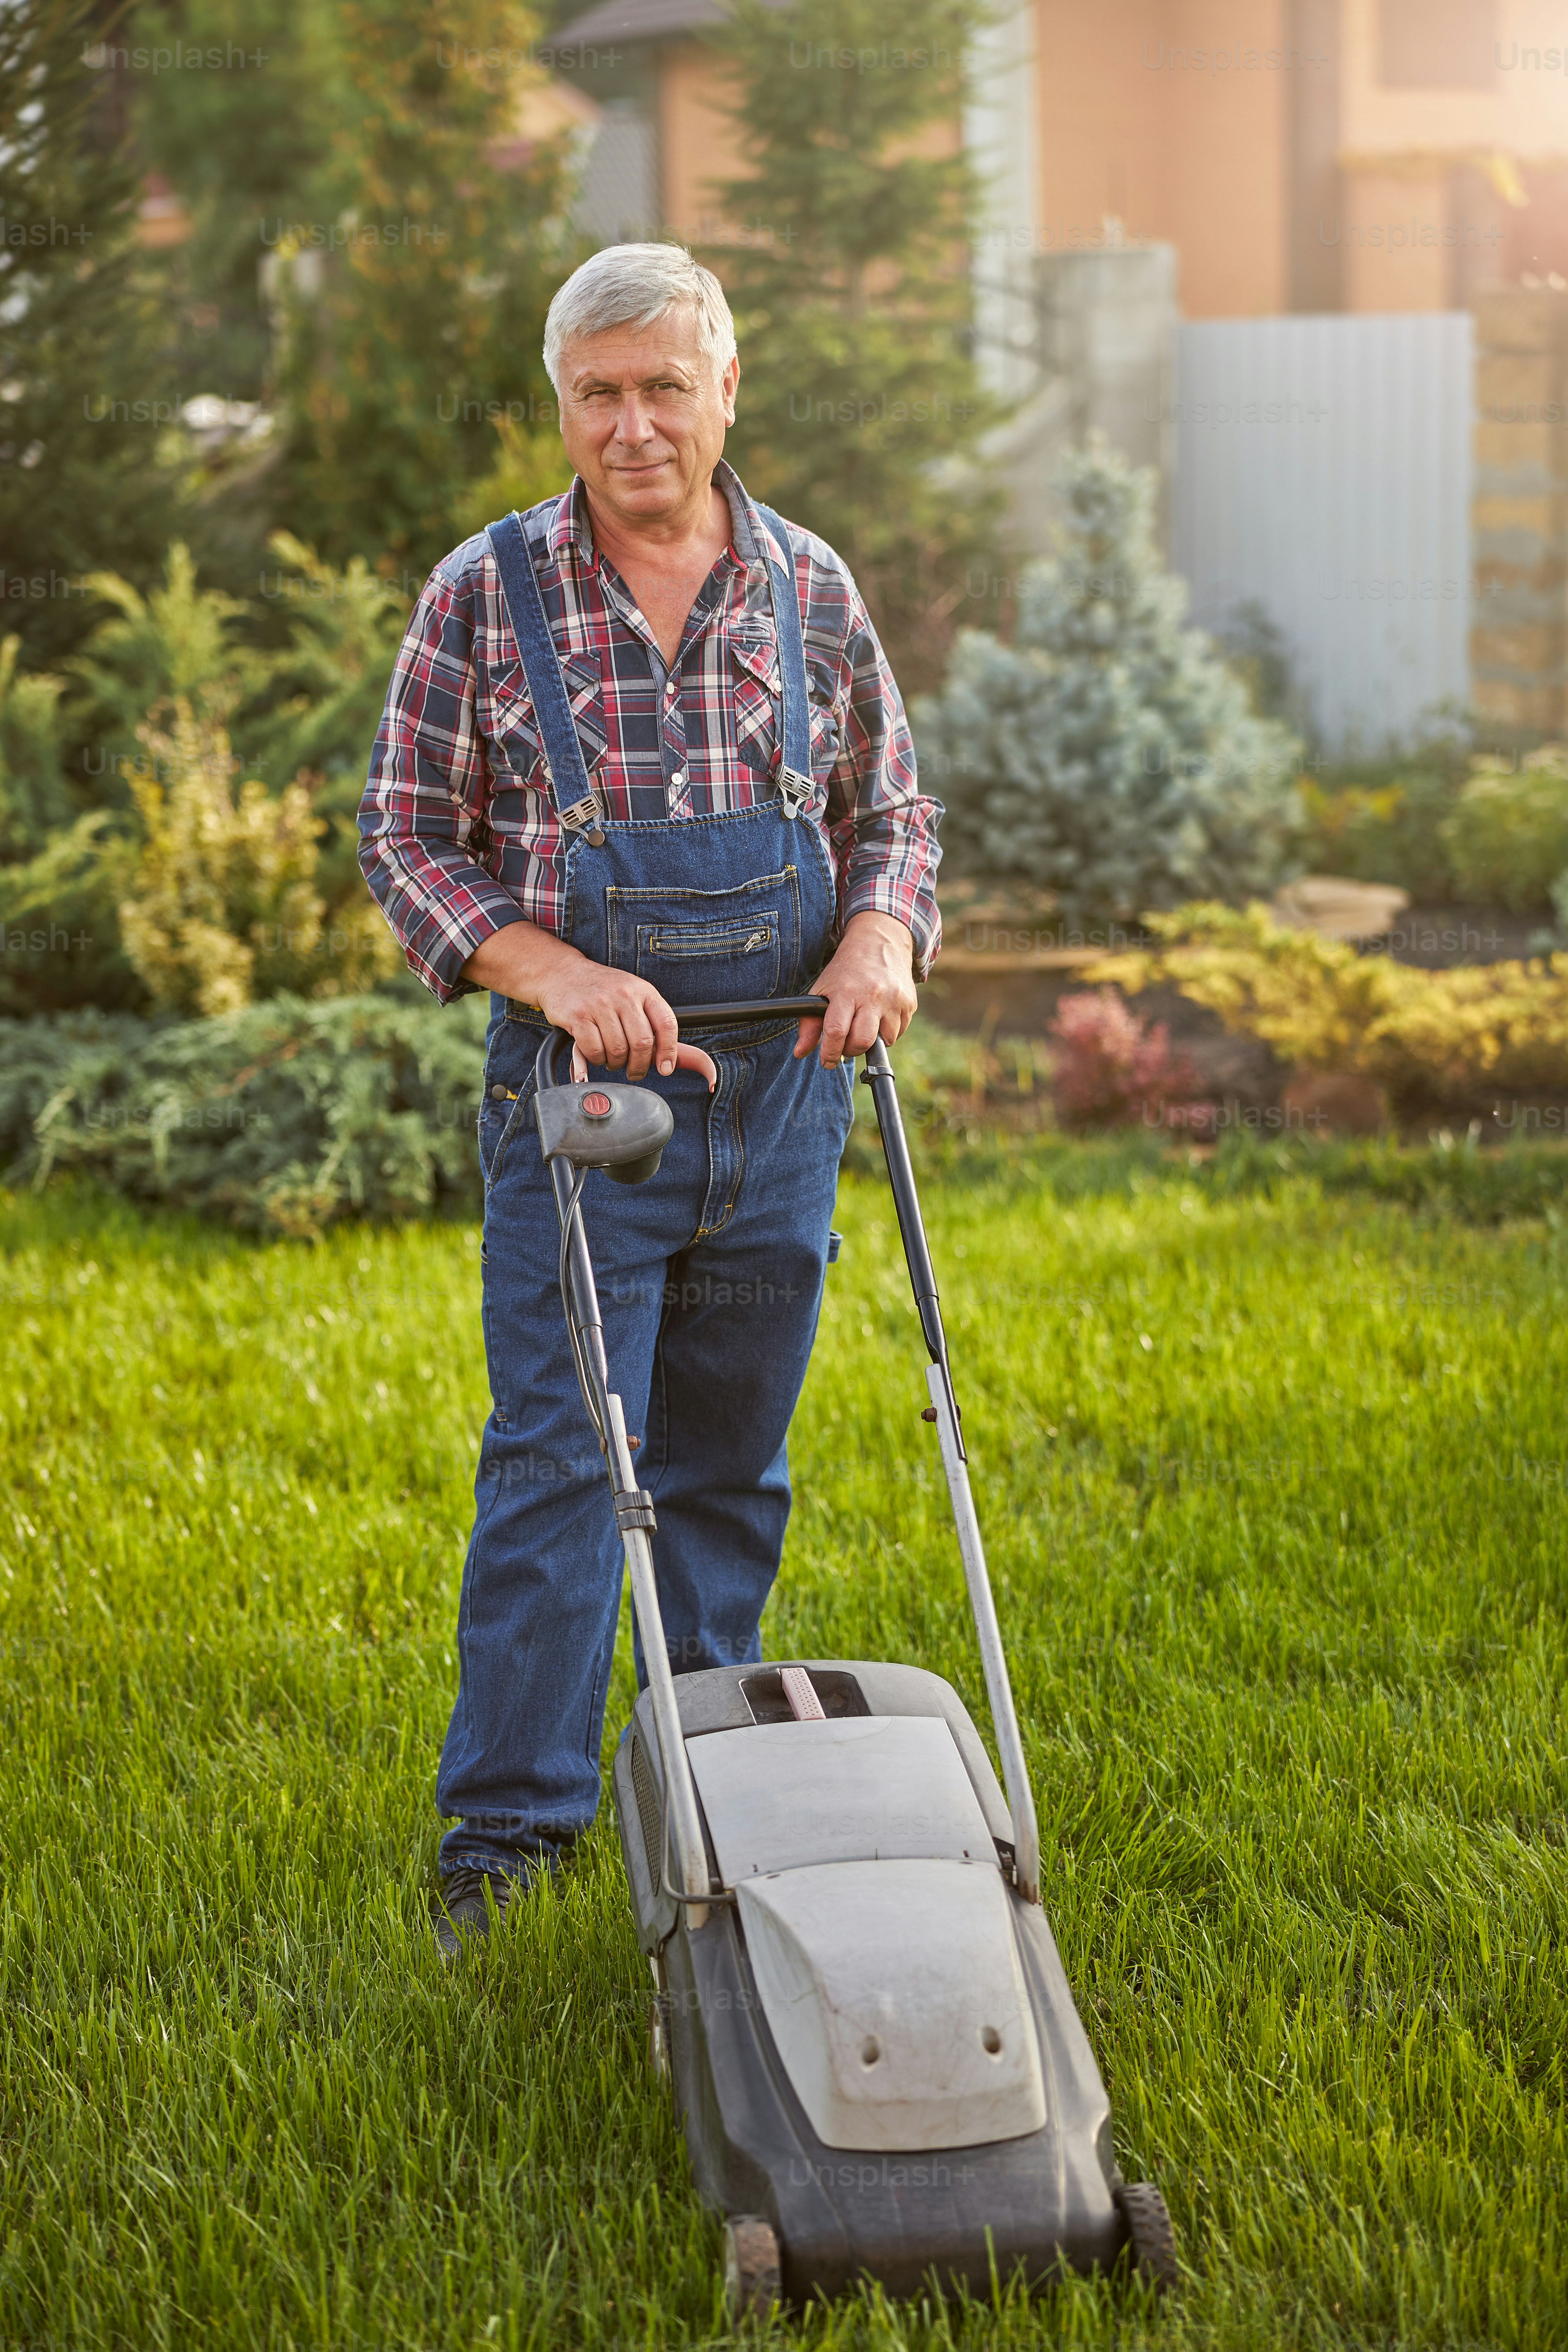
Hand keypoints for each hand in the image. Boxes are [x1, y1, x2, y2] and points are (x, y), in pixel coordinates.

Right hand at [461, 922, 715, 1087]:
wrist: (562, 973)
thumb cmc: (602, 990)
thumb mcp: (632, 995)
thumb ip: (651, 1020)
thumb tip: (676, 1058)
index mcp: (643, 990)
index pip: (666, 1023)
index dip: (670, 1051)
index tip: (666, 1068)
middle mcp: (624, 995)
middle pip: (642, 1043)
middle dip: (640, 1065)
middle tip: (634, 1071)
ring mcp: (599, 1005)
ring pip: (617, 1050)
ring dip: (616, 1064)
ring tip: (612, 1061)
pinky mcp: (578, 1016)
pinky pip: (593, 1050)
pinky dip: (596, 1060)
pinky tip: (595, 1054)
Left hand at [794, 911, 916, 1069]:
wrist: (879, 943)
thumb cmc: (845, 972)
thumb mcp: (822, 991)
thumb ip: (809, 1024)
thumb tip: (799, 1053)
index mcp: (847, 992)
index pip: (837, 1031)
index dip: (830, 1052)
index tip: (826, 1061)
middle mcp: (873, 996)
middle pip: (862, 1042)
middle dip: (851, 1050)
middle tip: (845, 1042)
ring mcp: (895, 1000)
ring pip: (884, 1041)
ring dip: (871, 1041)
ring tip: (863, 1023)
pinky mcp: (909, 1004)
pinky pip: (898, 1033)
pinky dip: (886, 1032)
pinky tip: (879, 1016)